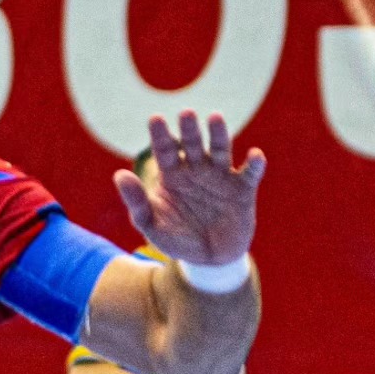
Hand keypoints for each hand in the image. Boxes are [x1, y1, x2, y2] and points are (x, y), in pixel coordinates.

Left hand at [113, 112, 265, 266]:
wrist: (207, 260)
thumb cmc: (176, 238)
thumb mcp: (151, 224)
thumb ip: (136, 202)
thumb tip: (119, 175)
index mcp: (172, 175)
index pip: (165, 150)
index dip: (160, 135)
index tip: (155, 119)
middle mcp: (197, 169)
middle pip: (192, 144)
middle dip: (189, 130)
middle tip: (186, 113)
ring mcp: (221, 177)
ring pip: (220, 151)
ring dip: (219, 135)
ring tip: (215, 119)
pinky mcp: (243, 189)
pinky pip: (250, 173)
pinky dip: (254, 164)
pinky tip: (255, 156)